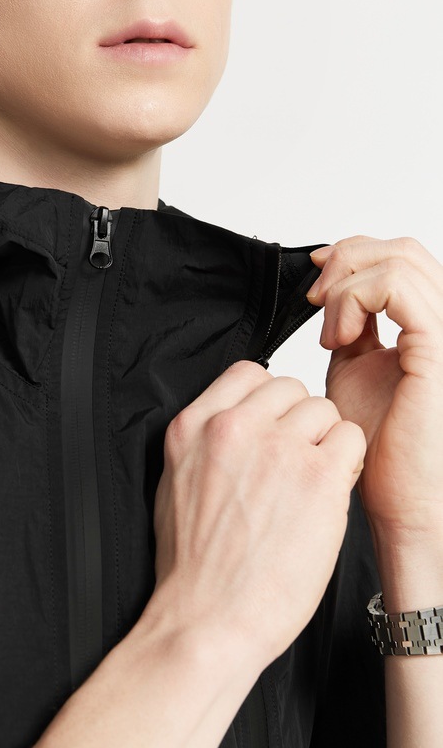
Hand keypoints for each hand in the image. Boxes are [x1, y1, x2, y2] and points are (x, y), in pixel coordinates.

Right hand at [146, 360, 365, 671]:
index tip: (273, 425)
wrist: (208, 618)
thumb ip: (207, 440)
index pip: (249, 373)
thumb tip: (242, 423)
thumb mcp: (176, 481)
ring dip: (326, 442)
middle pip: (292, 389)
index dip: (269, 401)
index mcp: (193, 426)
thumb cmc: (193, 566)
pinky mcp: (318, 477)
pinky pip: (351, 439)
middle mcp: (234, 428)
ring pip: (325, 411)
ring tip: (313, 482)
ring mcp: (278, 449)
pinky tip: (329, 492)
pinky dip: (347, 463)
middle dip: (299, 422)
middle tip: (295, 461)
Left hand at [307, 235, 442, 543]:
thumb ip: (353, 324)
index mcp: (432, 325)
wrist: (401, 499)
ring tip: (330, 332)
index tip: (316, 283)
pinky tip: (338, 339)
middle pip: (403, 249)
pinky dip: (354, 300)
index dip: (353, 255)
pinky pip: (396, 287)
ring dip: (347, 285)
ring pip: (399, 260)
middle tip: (317, 299)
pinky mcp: (439, 347)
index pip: (401, 258)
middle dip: (347, 260)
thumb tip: (333, 287)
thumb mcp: (356, 367)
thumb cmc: (381, 446)